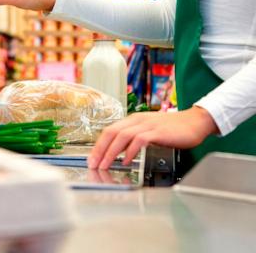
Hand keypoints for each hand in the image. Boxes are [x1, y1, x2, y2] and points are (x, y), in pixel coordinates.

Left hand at [88, 106, 218, 169]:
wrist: (194, 121)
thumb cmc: (171, 128)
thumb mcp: (148, 130)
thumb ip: (134, 138)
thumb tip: (118, 152)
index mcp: (133, 120)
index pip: (109, 131)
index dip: (98, 145)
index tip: (92, 159)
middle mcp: (137, 120)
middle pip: (111, 133)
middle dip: (100, 149)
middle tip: (93, 164)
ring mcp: (147, 125)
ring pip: (122, 136)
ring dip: (111, 152)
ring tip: (106, 165)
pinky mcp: (157, 132)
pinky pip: (139, 140)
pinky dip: (131, 151)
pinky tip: (126, 160)